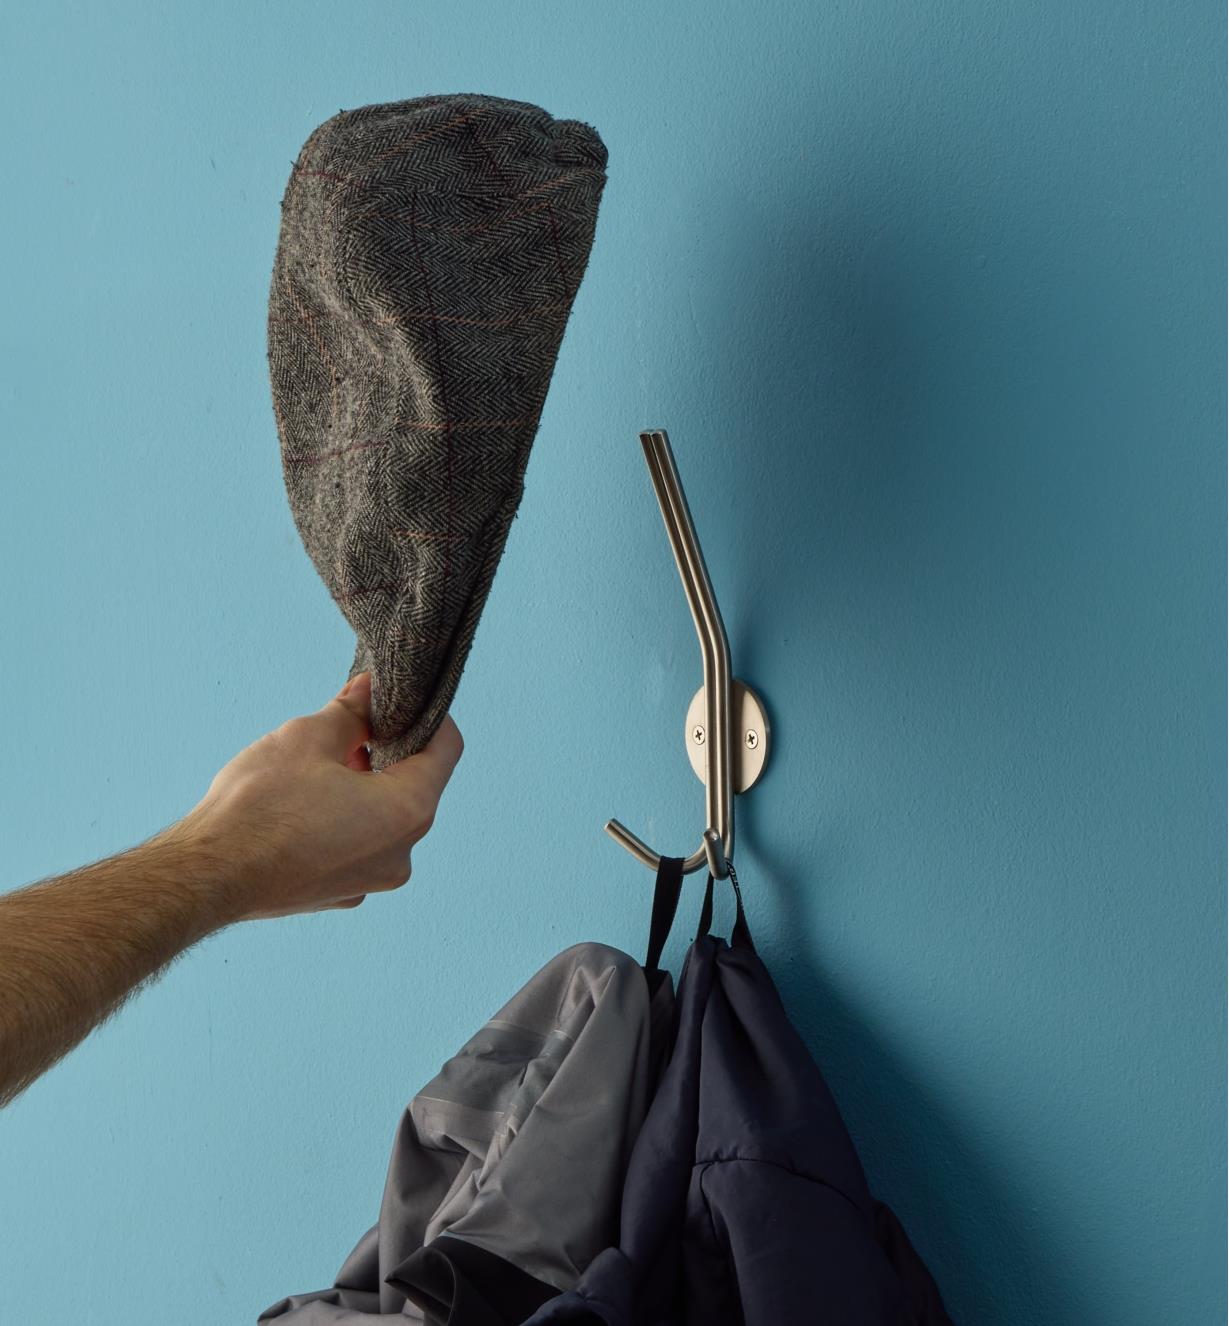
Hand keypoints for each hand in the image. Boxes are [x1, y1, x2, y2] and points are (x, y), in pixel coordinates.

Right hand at [172, 673, 462, 921]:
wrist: (207, 877)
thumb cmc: (260, 807)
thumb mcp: (308, 737)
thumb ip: (350, 711)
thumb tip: (367, 691)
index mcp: (407, 811)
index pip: (446, 749)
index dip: (428, 717)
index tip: (400, 700)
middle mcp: (400, 854)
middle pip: (414, 785)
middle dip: (388, 750)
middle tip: (353, 723)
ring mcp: (370, 880)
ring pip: (384, 818)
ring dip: (364, 784)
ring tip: (322, 761)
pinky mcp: (339, 893)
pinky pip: (357, 845)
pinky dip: (344, 819)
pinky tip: (307, 802)